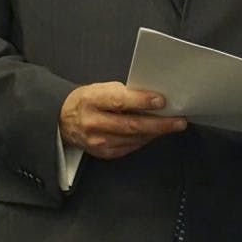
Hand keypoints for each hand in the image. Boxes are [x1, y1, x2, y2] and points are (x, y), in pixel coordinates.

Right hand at [59, 81, 186, 158]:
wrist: (63, 120)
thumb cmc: (87, 100)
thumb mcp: (100, 88)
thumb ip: (123, 92)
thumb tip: (151, 97)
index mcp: (92, 100)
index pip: (120, 101)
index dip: (142, 101)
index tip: (161, 100)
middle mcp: (94, 122)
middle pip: (131, 125)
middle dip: (159, 123)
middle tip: (178, 120)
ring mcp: (99, 141)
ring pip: (134, 138)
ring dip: (156, 132)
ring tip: (172, 125)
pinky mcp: (104, 153)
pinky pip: (131, 146)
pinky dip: (145, 139)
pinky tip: (155, 133)